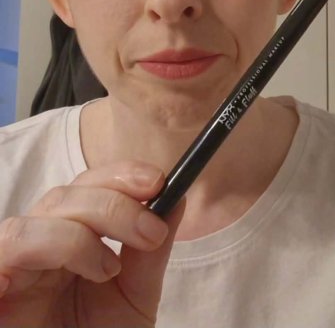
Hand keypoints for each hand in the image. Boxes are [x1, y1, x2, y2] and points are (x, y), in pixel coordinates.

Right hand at [0, 161, 183, 327]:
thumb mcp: (132, 300)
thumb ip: (150, 253)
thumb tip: (179, 198)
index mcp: (69, 239)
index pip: (89, 185)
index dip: (121, 174)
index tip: (160, 182)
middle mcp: (38, 245)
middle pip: (65, 195)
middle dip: (114, 203)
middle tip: (153, 232)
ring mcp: (11, 265)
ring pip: (37, 218)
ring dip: (83, 232)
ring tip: (110, 270)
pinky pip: (8, 247)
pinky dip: (50, 247)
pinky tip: (88, 273)